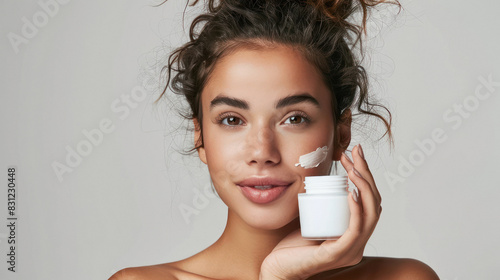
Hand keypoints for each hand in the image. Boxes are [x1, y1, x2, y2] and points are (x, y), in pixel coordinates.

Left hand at [260, 144, 381, 279]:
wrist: (279, 267)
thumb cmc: (293, 244)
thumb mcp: (313, 219)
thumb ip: (322, 206)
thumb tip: (323, 179)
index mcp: (355, 235)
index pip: (369, 201)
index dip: (365, 175)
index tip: (352, 154)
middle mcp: (358, 243)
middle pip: (373, 204)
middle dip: (366, 174)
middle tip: (355, 152)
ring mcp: (351, 249)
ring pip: (370, 215)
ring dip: (364, 188)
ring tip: (354, 169)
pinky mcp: (339, 253)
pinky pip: (354, 230)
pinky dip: (357, 210)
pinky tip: (352, 193)